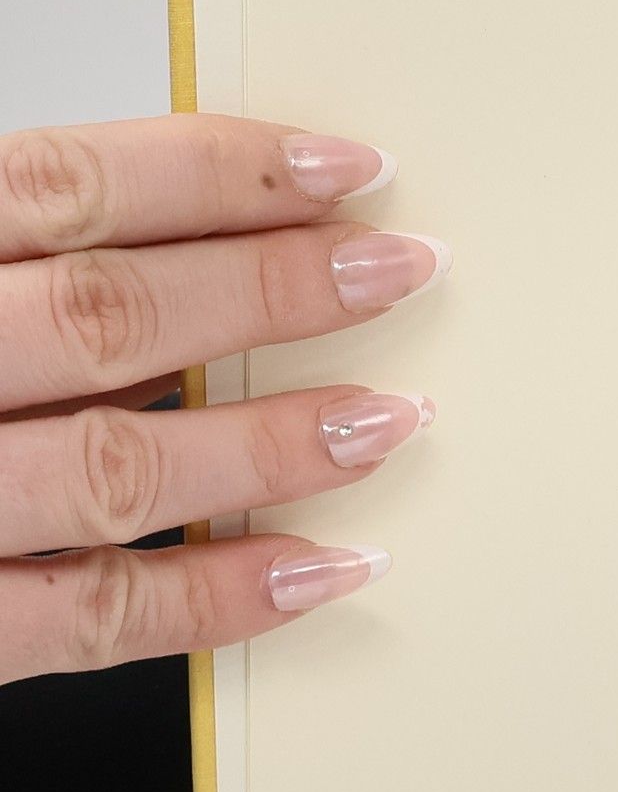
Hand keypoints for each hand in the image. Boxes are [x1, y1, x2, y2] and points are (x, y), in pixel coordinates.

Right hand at [0, 117, 445, 686]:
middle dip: (272, 294)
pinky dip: (216, 601)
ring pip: (112, 471)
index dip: (220, 171)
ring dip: (269, 445)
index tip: (348, 169)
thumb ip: (1, 242)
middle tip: (403, 271)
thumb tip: (182, 208)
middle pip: (106, 317)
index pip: (64, 186)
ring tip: (390, 418)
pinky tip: (323, 570)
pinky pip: (85, 622)